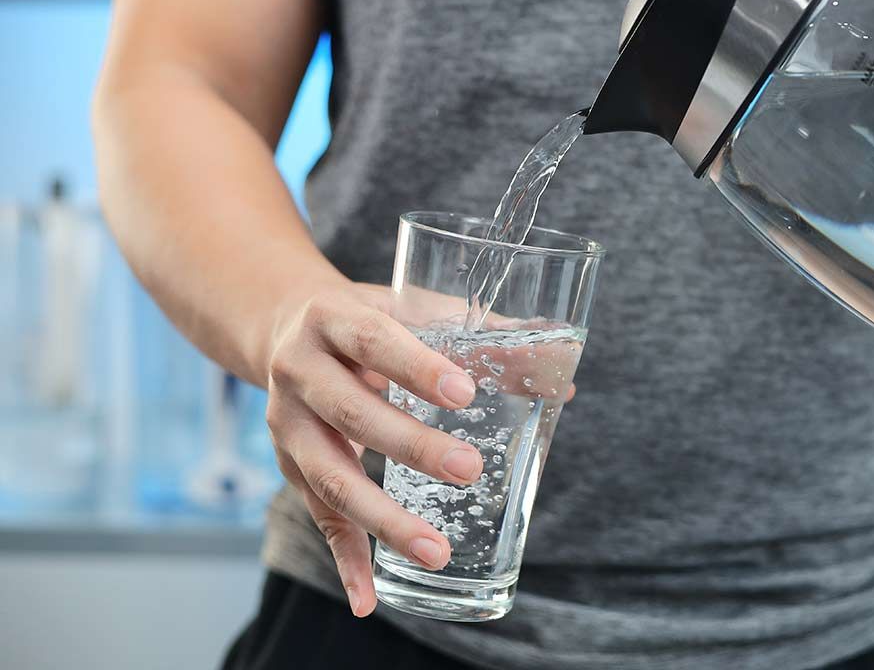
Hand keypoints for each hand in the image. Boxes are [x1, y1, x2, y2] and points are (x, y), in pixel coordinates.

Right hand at [264, 281, 482, 616]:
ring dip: (384, 519)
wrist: (283, 325)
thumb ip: (481, 334)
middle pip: (354, 414)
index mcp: (333, 319)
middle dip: (412, 447)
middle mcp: (300, 372)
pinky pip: (319, 517)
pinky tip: (370, 598)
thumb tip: (556, 369)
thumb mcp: (412, 308)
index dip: (416, 368)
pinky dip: (346, 560)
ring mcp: (288, 424)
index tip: (465, 394)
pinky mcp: (290, 466)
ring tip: (436, 551)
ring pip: (332, 478)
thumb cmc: (369, 316)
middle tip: (470, 471)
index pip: (374, 341)